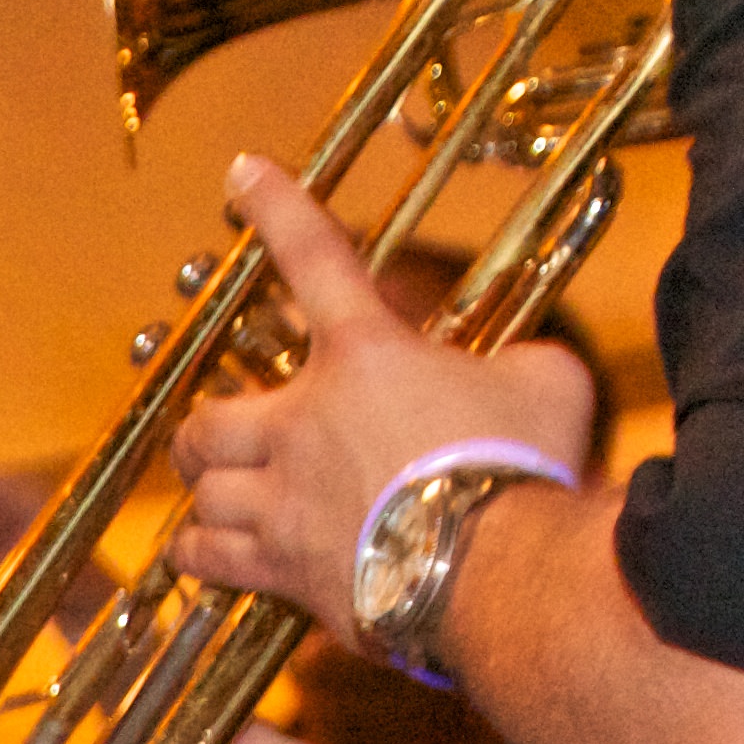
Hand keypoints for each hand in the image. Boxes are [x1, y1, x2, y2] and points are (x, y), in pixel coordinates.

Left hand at [169, 158, 592, 633]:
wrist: (500, 571)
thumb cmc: (528, 466)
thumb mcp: (542, 378)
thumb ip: (506, 362)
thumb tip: (505, 373)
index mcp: (366, 355)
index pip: (314, 257)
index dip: (275, 208)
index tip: (243, 173)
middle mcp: (304, 423)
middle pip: (209, 416)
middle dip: (210, 423)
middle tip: (223, 427)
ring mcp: (283, 501)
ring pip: (201, 489)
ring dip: (206, 489)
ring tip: (218, 493)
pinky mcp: (283, 570)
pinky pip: (210, 559)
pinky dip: (202, 553)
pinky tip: (201, 553)